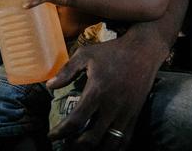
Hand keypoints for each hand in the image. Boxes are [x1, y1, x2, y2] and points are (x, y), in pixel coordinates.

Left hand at [46, 33, 164, 149]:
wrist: (143, 51)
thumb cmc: (112, 52)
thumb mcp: (85, 54)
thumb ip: (66, 71)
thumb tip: (49, 86)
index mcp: (97, 92)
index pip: (76, 120)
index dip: (61, 132)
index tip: (51, 135)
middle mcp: (112, 106)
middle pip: (91, 138)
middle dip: (75, 146)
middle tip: (64, 146)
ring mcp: (126, 113)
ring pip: (109, 143)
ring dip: (94, 150)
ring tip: (81, 149)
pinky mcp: (135, 115)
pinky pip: (125, 139)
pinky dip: (113, 148)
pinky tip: (102, 147)